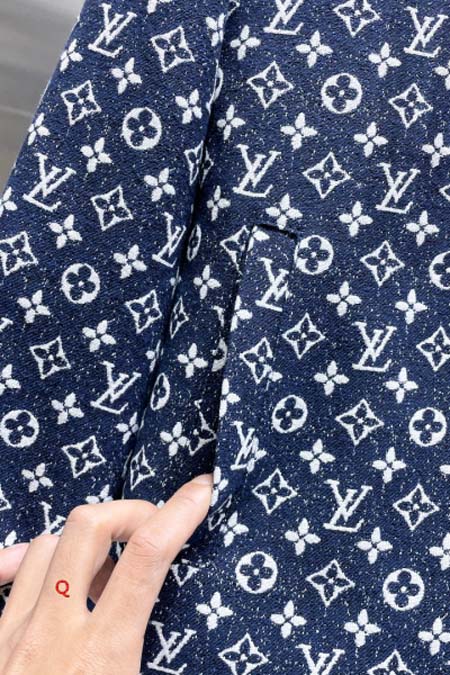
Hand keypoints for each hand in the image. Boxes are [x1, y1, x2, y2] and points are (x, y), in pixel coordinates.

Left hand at [0, 473, 212, 673]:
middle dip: (127, 512)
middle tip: (147, 532)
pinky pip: (5, 572)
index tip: (202, 490)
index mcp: (102, 657)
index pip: (146, 555)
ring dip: (82, 542)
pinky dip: (26, 560)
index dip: (181, 510)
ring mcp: (13, 634)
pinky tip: (40, 569)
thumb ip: (154, 653)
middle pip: (89, 526)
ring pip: (46, 543)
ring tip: (103, 570)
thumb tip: (174, 619)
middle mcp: (52, 634)